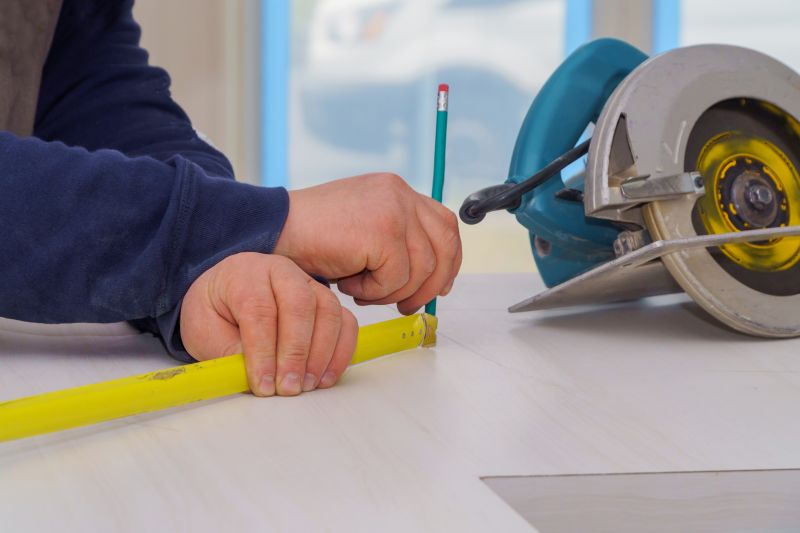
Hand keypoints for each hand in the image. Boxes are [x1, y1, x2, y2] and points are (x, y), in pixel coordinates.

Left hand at [180, 253, 357, 396]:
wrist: (225, 294)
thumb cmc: (215, 310)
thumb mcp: (205, 330)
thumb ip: (227, 352)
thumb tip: (258, 376)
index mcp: (245, 274)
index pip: (259, 310)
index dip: (263, 351)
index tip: (263, 385)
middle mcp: (281, 271)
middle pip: (299, 305)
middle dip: (296, 352)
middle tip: (288, 387)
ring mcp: (309, 283)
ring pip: (328, 311)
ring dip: (321, 354)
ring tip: (307, 385)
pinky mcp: (327, 300)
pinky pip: (345, 321)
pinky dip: (341, 351)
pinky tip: (325, 377)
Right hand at [273, 173, 461, 313]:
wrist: (275, 230)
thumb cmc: (313, 238)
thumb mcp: (363, 231)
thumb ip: (397, 241)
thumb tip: (433, 276)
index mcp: (395, 190)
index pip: (443, 224)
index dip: (448, 260)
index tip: (438, 287)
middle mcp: (399, 193)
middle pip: (445, 244)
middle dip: (431, 284)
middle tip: (405, 306)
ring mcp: (394, 208)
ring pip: (422, 268)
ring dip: (391, 291)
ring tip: (361, 290)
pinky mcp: (384, 231)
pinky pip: (397, 278)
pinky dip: (374, 292)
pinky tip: (349, 284)